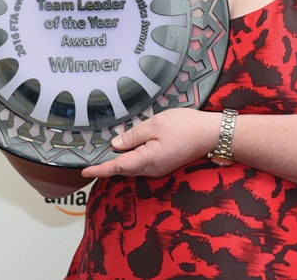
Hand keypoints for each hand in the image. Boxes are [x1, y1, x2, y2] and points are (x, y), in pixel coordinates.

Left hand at [81, 108, 219, 179]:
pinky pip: (142, 163)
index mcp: (147, 159)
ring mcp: (159, 168)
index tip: (84, 171)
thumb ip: (133, 135)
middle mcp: (152, 168)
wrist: (211, 134)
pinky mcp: (164, 163)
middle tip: (90, 158)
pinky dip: (131, 158)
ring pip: (133, 167)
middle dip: (107, 165)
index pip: (117, 167)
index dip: (100, 169)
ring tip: (105, 153)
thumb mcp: (155, 124)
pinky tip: (128, 148)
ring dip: (119, 162)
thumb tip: (115, 145)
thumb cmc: (185, 126)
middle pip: (124, 169)